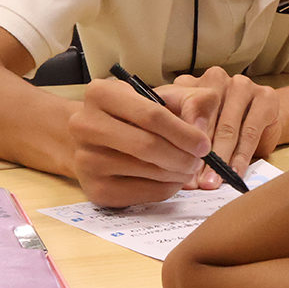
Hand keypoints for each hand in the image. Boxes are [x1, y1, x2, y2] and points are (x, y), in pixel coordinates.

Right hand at [68, 78, 211, 206]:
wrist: (94, 142)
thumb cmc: (134, 117)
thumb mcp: (160, 97)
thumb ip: (190, 102)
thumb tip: (201, 128)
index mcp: (100, 94)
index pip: (151, 115)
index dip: (184, 132)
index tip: (204, 144)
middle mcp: (84, 125)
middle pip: (147, 145)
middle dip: (182, 156)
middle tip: (198, 160)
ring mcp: (86, 160)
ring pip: (147, 171)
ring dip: (178, 173)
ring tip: (187, 168)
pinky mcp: (95, 190)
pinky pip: (143, 193)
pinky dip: (167, 188)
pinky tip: (172, 180)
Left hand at [163, 67, 283, 181]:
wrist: (264, 118)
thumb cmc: (225, 127)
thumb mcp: (199, 130)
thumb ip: (186, 141)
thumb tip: (178, 172)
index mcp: (191, 84)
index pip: (182, 112)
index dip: (181, 141)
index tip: (178, 168)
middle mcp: (215, 79)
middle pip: (205, 120)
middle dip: (200, 156)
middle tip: (195, 183)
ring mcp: (242, 85)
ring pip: (228, 127)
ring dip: (221, 158)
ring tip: (214, 181)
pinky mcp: (265, 96)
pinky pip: (250, 131)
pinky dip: (242, 156)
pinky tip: (236, 172)